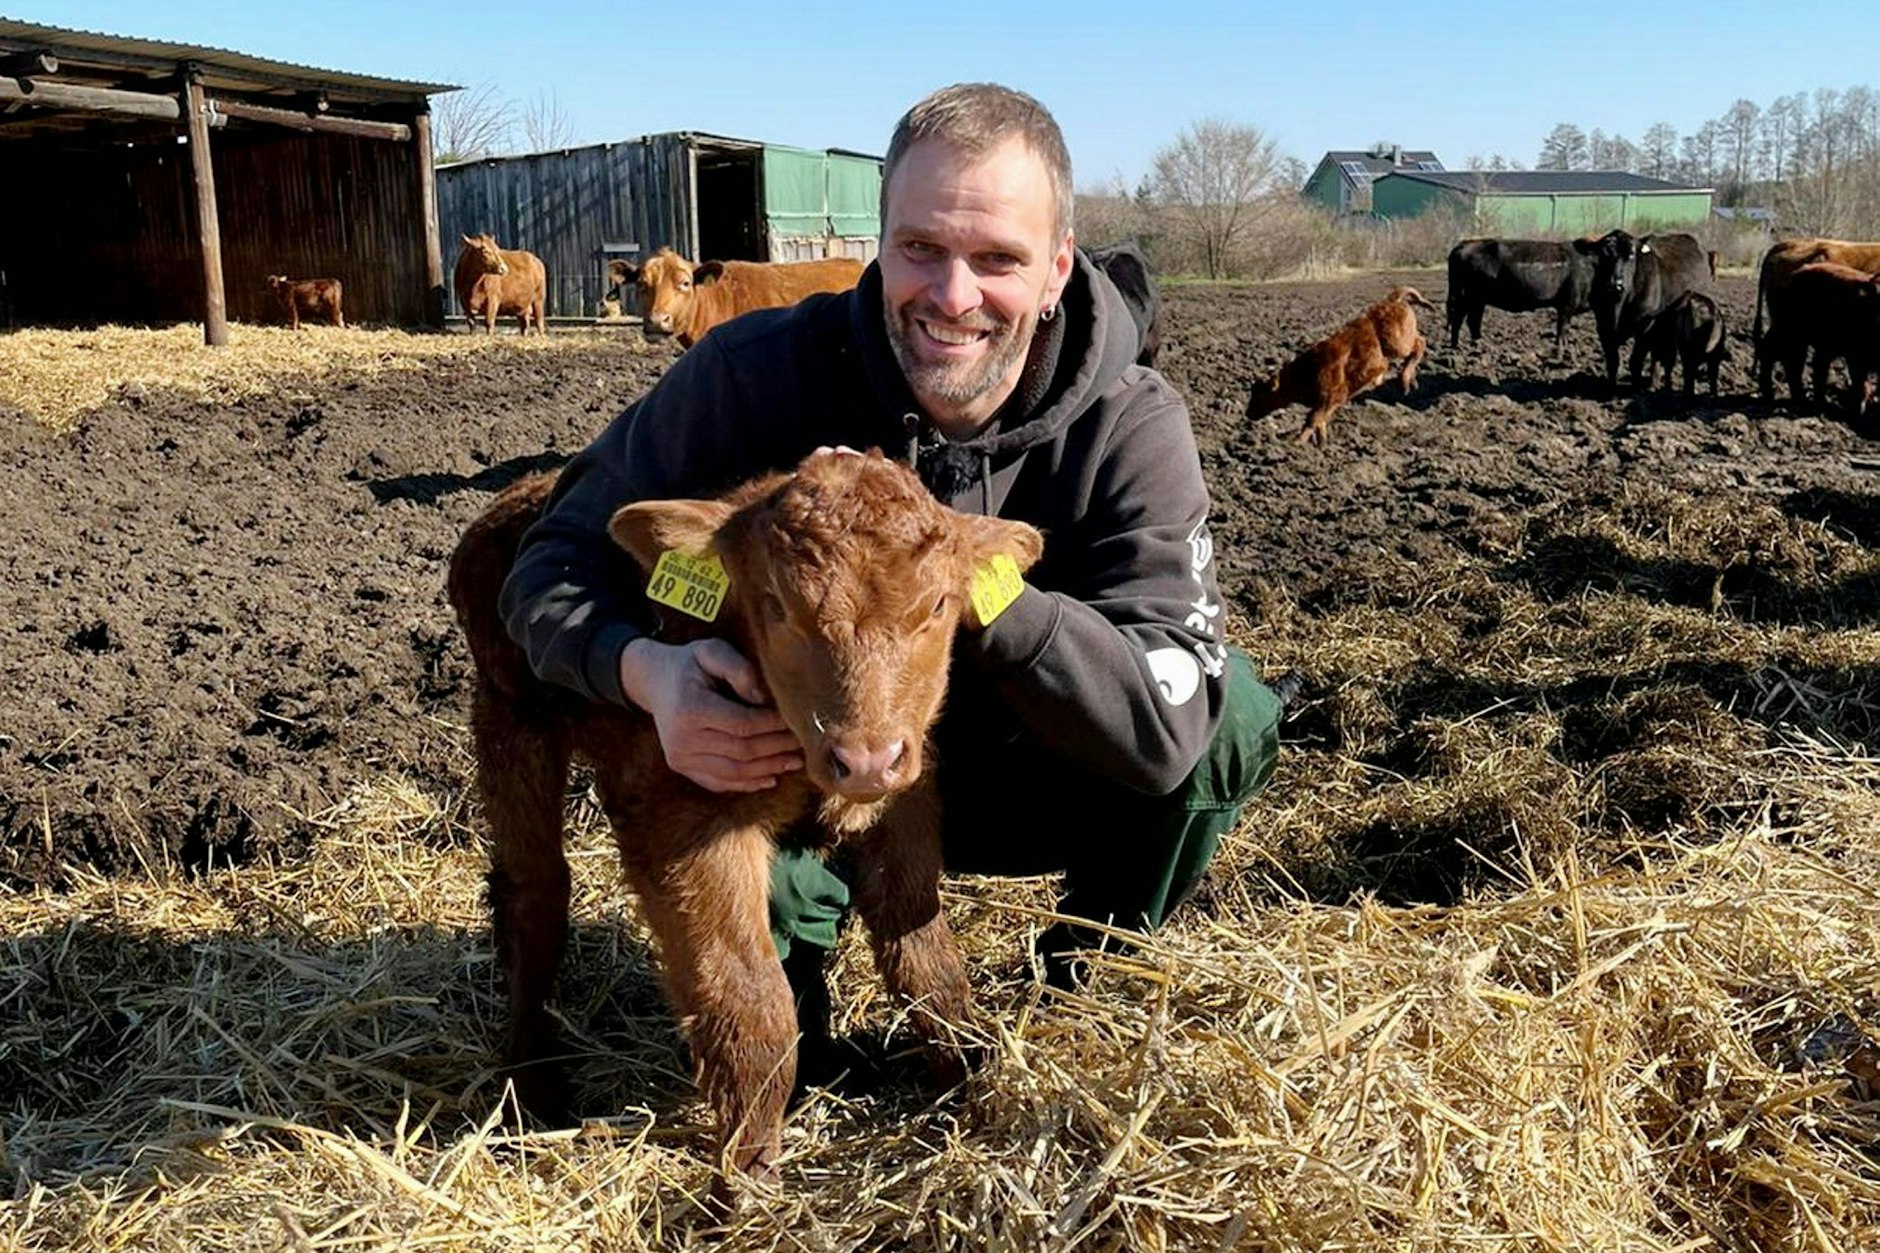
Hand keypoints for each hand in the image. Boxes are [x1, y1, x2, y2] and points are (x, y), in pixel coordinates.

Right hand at [618, 638, 804, 792]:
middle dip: (777, 748)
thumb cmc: (690, 663)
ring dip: (768, 769)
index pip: (743, 724)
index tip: (796, 720)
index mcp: (690, 708)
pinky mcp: (682, 767)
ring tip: (795, 761)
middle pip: (742, 751)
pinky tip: (770, 777)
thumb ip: (739, 668)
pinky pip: (719, 782)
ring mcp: (680, 757)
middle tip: (804, 742)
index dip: (773, 725)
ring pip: (734, 772)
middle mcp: (682, 738)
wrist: (654, 681)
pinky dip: (747, 783)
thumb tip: (763, 698)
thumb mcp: (712, 651)